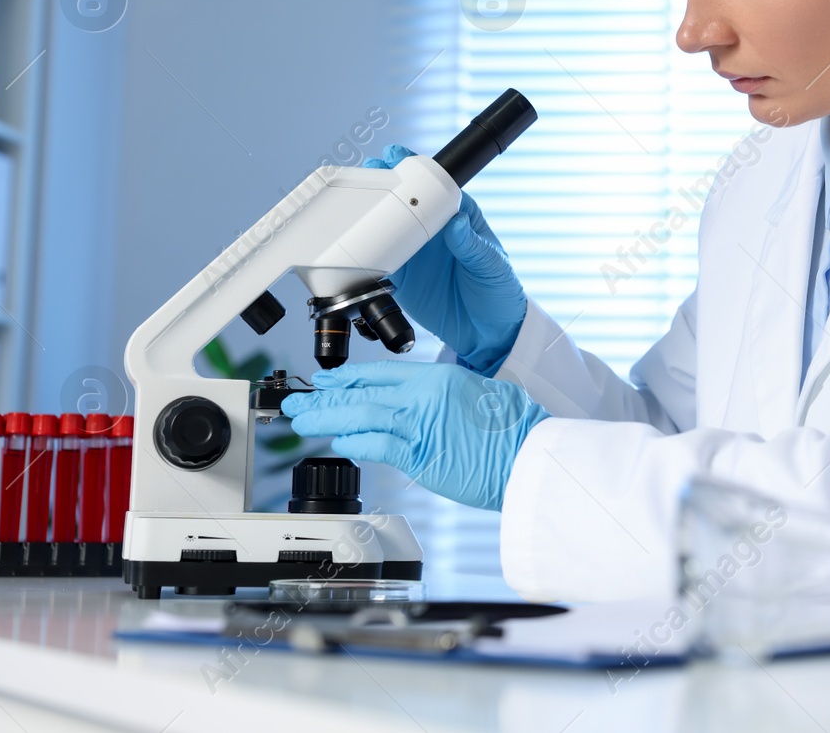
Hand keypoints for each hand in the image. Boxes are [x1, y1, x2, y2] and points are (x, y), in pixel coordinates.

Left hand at [282, 359, 549, 510]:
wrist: (531, 455)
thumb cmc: (514, 430)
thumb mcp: (478, 395)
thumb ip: (443, 398)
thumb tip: (420, 407)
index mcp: (439, 378)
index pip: (380, 373)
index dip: (347, 378)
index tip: (326, 381)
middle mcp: (425, 396)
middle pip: (362, 392)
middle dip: (324, 398)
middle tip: (298, 401)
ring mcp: (421, 425)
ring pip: (360, 416)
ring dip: (326, 419)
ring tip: (302, 421)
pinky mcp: (421, 455)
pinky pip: (377, 445)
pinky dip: (354, 443)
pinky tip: (339, 443)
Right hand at [363, 144, 526, 374]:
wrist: (489, 333)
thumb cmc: (500, 292)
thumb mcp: (492, 265)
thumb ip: (472, 246)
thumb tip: (457, 223)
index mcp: (459, 218)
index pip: (436, 187)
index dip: (416, 170)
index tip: (397, 157)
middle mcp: (434, 231)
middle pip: (405, 201)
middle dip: (384, 183)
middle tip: (367, 171)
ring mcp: (415, 251)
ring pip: (387, 225)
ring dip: (369, 211)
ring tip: (351, 197)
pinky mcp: (402, 275)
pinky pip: (379, 258)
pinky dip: (364, 250)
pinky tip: (351, 240)